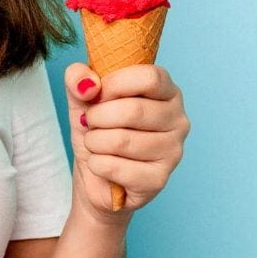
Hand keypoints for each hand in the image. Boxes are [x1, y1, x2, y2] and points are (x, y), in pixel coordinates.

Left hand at [63, 63, 189, 223]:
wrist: (95, 175)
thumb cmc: (98, 131)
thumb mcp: (82, 98)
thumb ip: (78, 78)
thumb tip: (88, 84)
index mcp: (166, 91)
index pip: (150, 77)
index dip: (114, 84)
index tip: (97, 94)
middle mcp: (178, 119)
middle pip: (134, 110)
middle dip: (97, 117)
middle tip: (90, 123)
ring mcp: (173, 151)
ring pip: (122, 141)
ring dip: (94, 142)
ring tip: (95, 143)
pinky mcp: (158, 179)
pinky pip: (116, 167)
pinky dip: (96, 164)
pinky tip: (101, 164)